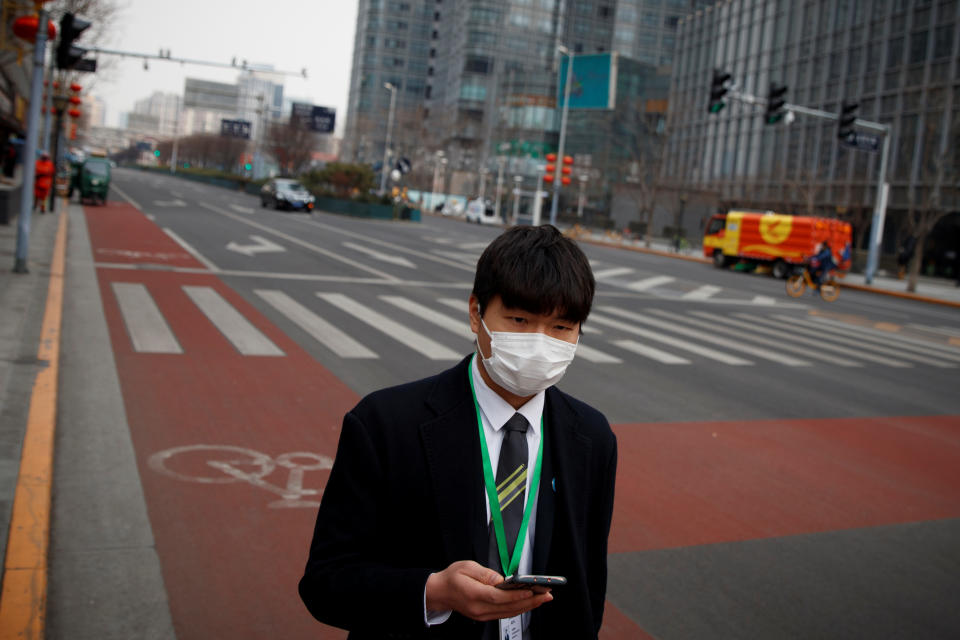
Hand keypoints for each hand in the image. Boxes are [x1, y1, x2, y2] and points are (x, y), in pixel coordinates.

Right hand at [425, 560, 552, 621]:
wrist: (440, 593)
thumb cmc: (451, 578)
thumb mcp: (467, 567)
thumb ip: (485, 574)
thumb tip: (502, 579)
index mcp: (473, 594)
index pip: (499, 597)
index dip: (517, 596)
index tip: (532, 592)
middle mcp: (478, 608)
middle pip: (508, 607)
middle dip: (530, 601)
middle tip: (546, 595)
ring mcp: (481, 615)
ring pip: (508, 613)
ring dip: (527, 606)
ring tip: (542, 598)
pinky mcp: (484, 616)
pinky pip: (504, 614)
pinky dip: (518, 608)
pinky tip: (528, 603)